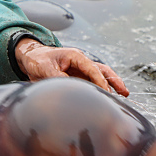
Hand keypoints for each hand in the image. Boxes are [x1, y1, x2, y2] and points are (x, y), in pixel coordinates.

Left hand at [14, 38, 128, 96]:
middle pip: (102, 71)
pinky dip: (100, 90)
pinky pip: (91, 84)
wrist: (31, 59)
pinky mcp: (77, 78)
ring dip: (111, 85)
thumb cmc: (38, 60)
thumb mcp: (45, 67)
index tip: (106, 91)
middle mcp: (81, 63)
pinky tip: (106, 98)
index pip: (92, 68)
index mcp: (75, 56)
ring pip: (100, 77)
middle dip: (114, 81)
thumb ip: (57, 76)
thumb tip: (69, 86)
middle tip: (124, 93)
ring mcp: (80, 70)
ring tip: (123, 95)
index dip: (100, 80)